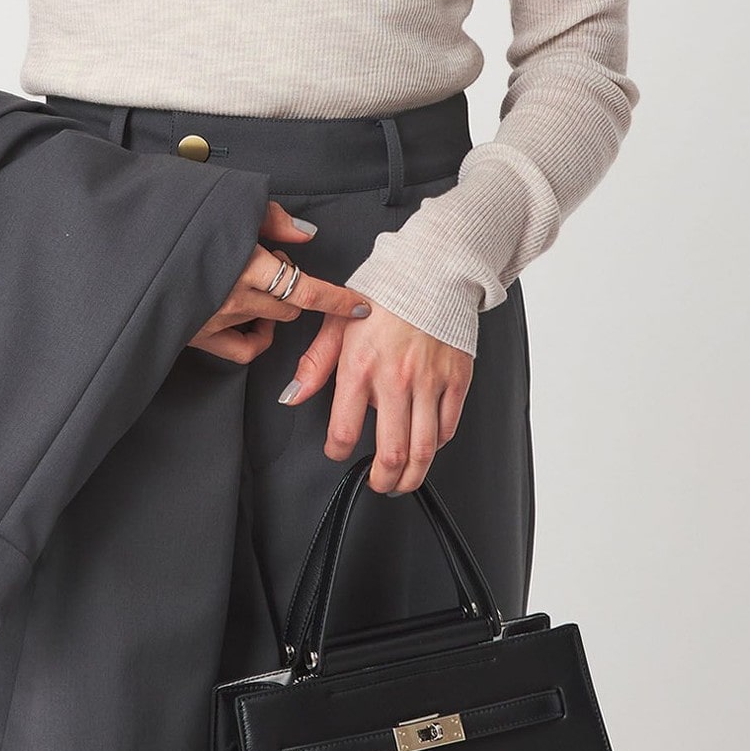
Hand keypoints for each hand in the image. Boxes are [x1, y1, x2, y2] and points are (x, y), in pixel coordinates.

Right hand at [187, 200, 372, 362]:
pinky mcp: (196, 336)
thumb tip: (306, 234)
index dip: (339, 300)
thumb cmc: (171, 216)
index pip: (307, 290)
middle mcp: (234, 298)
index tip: (362, 306)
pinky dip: (257, 338)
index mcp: (245, 263)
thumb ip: (270, 218)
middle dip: (297, 285)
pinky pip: (242, 350)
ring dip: (276, 303)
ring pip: (270, 321)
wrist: (119, 246)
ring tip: (259, 280)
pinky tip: (255, 321)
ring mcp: (215, 321)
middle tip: (276, 261)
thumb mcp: (223, 199)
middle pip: (291, 304)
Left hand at [278, 298, 473, 494]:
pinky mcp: (456, 379)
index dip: (336, 451)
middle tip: (377, 482)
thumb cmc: (384, 292)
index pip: (344, 429)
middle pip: (392, 452)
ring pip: (424, 449)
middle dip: (382, 479)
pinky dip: (437, 445)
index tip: (337, 451)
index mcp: (361, 365)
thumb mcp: (337, 321)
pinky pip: (448, 427)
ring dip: (411, 476)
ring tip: (402, 480)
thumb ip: (314, 363)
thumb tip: (293, 395)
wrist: (432, 269)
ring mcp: (429, 381)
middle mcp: (396, 378)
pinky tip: (427, 446)